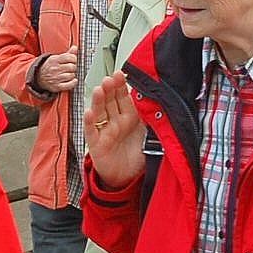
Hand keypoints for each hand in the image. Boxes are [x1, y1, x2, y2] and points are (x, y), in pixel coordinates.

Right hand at [36, 50, 79, 93]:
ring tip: (69, 74)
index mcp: (55, 60)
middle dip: (74, 67)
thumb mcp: (56, 58)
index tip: (73, 61)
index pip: (70, 57)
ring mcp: (55, 78)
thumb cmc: (50, 67)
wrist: (39, 77)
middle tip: (71, 68)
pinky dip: (73, 83)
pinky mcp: (57, 86)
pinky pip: (69, 85)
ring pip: (71, 75)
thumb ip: (67, 54)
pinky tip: (73, 80)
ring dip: (72, 75)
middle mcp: (55, 69)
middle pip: (72, 67)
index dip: (74, 59)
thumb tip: (75, 47)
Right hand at [85, 72, 145, 188]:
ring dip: (98, 100)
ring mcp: (105, 132)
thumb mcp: (150, 136)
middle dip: (110, 88)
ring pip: (100, 112)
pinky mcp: (97, 145)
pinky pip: (92, 132)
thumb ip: (154, 121)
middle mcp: (116, 122)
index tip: (121, 74)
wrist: (128, 179)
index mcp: (129, 117)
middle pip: (110, 101)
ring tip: (99, 89)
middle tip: (110, 78)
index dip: (121, 85)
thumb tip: (163, 105)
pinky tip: (89, 113)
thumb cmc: (137, 156)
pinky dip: (90, 123)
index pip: (123, 97)